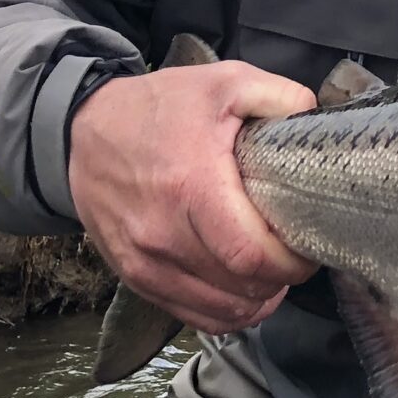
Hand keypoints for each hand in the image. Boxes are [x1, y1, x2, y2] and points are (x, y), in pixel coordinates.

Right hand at [69, 61, 319, 333]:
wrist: (84, 128)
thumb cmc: (160, 107)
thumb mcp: (225, 81)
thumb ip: (280, 96)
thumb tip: (314, 118)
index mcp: (191, 186)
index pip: (252, 256)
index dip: (292, 263)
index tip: (310, 249)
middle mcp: (162, 233)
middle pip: (240, 287)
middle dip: (281, 278)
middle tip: (297, 256)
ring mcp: (143, 260)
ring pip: (219, 309)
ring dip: (257, 298)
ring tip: (273, 273)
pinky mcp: (133, 275)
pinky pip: (190, 315)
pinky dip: (225, 313)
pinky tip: (244, 291)